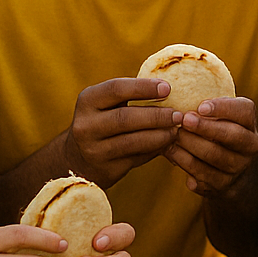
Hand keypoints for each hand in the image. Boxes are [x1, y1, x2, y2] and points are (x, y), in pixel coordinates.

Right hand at [61, 79, 180, 186]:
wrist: (79, 158)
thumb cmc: (104, 121)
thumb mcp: (107, 104)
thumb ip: (131, 95)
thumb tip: (170, 90)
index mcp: (88, 101)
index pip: (116, 89)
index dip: (143, 87)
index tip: (167, 88)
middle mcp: (86, 125)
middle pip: (125, 118)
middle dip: (156, 116)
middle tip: (179, 114)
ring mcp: (94, 149)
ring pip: (133, 141)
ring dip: (160, 135)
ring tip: (176, 130)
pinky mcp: (105, 168)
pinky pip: (136, 158)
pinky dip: (155, 150)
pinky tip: (167, 143)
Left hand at [166, 97, 257, 195]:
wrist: (226, 167)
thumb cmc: (214, 129)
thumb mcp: (217, 114)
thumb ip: (205, 104)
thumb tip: (170, 88)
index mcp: (250, 122)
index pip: (244, 111)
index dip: (223, 108)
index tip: (201, 106)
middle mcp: (250, 145)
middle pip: (232, 135)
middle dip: (206, 127)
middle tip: (183, 120)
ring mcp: (238, 166)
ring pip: (214, 156)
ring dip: (190, 145)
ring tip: (171, 136)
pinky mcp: (223, 184)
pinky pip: (202, 175)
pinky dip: (184, 163)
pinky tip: (171, 153)